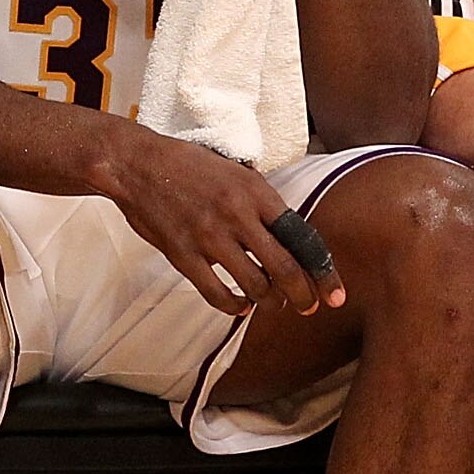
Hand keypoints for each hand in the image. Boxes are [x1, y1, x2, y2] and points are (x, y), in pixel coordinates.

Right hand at [98, 124, 343, 318]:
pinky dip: (234, 306)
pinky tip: (240, 305)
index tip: (335, 294)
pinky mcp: (183, 255)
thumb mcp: (236, 172)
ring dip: (269, 302)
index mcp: (257, 193)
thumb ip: (262, 203)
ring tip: (271, 303)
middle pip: (285, 269)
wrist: (138, 165)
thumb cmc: (190, 166)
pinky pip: (216, 294)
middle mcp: (238, 216)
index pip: (303, 238)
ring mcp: (209, 237)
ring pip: (255, 285)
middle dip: (303, 296)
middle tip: (309, 308)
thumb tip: (290, 237)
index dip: (324, 271)